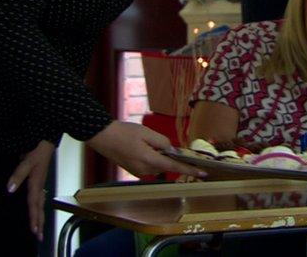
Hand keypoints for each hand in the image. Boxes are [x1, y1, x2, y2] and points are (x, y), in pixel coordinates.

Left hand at [6, 139, 54, 240]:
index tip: (34, 231)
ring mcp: (40, 182)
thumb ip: (18, 175)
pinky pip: (39, 197)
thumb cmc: (37, 149)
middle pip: (40, 207)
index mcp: (36, 183)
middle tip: (39, 237)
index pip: (33, 204)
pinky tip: (37, 207)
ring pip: (40, 203)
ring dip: (40, 216)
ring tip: (39, 227)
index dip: (33, 218)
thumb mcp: (27, 161)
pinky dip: (39, 206)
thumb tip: (9, 190)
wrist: (47, 138)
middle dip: (40, 222)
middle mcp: (39, 184)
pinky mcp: (39, 178)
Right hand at [86, 121, 205, 177]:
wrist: (103, 137)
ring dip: (160, 157)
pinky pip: (150, 166)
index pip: (175, 167)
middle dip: (171, 157)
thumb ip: (163, 142)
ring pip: (158, 166)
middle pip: (167, 166)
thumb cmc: (125, 132)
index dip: (190, 170)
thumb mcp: (147, 133)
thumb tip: (173, 150)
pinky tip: (143, 148)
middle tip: (166, 144)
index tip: (203, 174)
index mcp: (150, 160)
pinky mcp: (134, 171)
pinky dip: (153, 158)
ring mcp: (139, 172)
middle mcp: (145, 170)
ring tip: (148, 142)